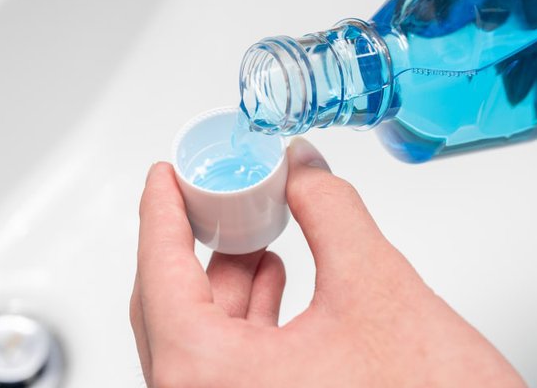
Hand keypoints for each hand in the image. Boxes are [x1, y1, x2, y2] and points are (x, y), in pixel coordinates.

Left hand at [130, 138, 524, 386]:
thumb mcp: (378, 290)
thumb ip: (330, 212)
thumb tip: (303, 170)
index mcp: (209, 377)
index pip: (158, 273)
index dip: (160, 212)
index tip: (163, 176)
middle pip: (170, 305)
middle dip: (194, 243)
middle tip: (208, 196)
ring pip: (201, 336)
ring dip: (224, 280)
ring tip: (251, 230)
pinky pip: (227, 363)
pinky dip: (244, 317)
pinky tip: (272, 281)